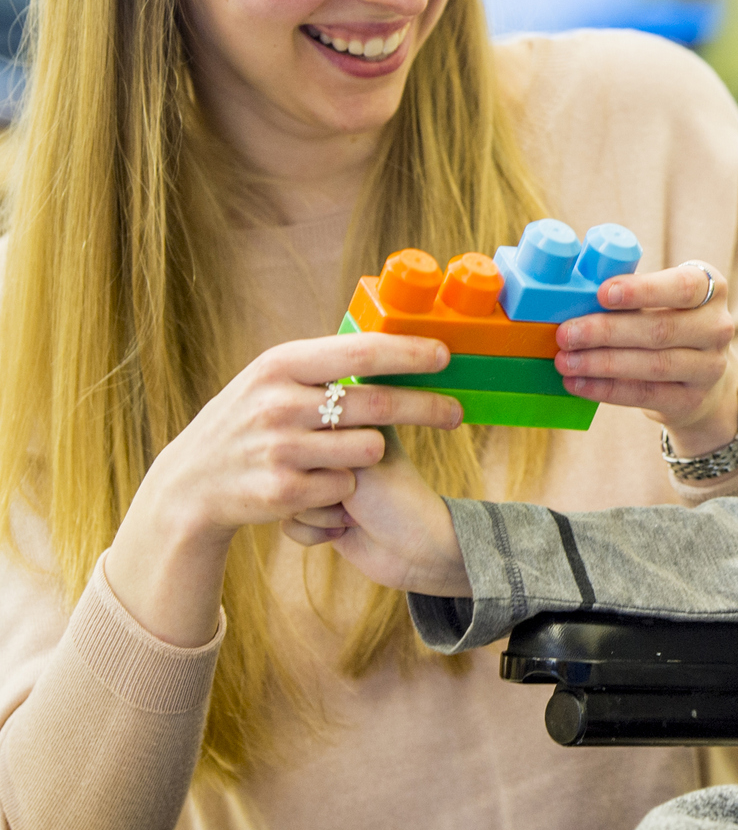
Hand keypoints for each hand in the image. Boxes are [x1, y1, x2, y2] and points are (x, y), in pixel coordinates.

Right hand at [106, 332, 461, 645]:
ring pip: (369, 447)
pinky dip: (343, 487)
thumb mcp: (272, 379)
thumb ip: (323, 362)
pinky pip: (345, 486)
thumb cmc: (248, 421)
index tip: (446, 356)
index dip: (409, 353)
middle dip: (427, 407)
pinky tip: (321, 482)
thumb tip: (392, 337)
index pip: (360, 351)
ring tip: (349, 454)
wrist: (191, 485)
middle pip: (378, 402)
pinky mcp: (281, 492)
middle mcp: (278, 403)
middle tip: (455, 412)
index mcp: (281, 365)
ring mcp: (278, 449)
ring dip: (373, 452)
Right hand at [283, 429, 470, 595]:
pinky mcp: (316, 515)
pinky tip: (343, 532)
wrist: (413, 550)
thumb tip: (295, 410)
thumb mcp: (358, 454)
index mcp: (352, 424)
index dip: (321, 448)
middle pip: (290, 461)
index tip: (348, 466)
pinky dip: (315, 533)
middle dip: (320, 485)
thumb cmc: (394, 495)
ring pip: (286, 493)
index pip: (307, 420)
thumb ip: (322, 432)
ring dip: (321, 513)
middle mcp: (336, 451)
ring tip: (354, 515)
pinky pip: (287, 522)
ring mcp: (324, 483)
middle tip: (355, 495)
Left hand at [552, 262, 737, 457]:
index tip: (603, 292)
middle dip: (607, 331)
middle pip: (661, 329)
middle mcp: (718, 327)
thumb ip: (630, 294)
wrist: (702, 374)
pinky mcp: (691, 400)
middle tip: (566, 333)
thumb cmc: (667, 321)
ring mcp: (709, 367)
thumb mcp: (662, 298)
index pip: (683, 287)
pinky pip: (644, 394)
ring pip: (653, 365)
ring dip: (602, 363)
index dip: (643, 290)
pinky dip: (606, 389)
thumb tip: (573, 295)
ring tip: (565, 361)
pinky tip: (578, 383)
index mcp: (711, 288)